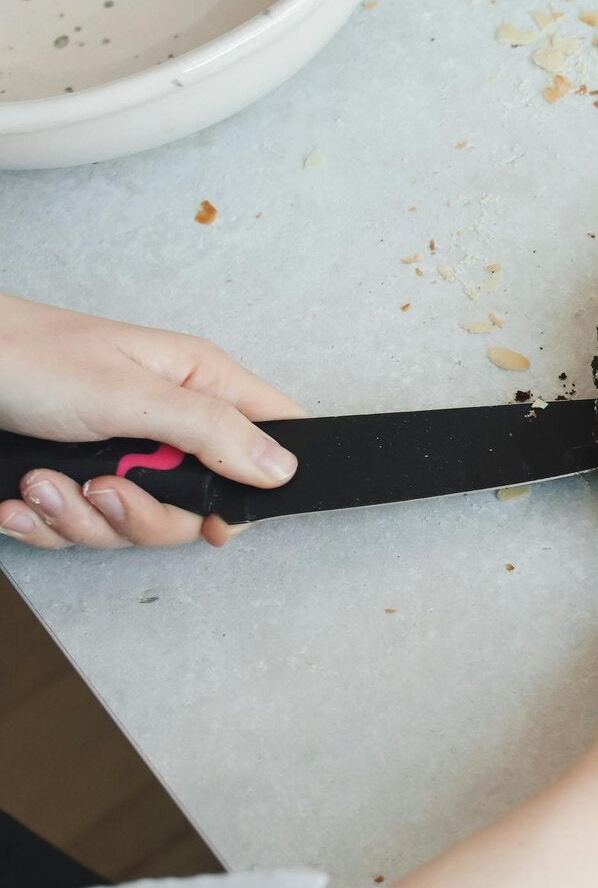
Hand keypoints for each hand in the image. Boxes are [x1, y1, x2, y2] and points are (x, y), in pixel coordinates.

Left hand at [0, 294, 304, 549]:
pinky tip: (22, 499)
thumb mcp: (130, 396)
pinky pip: (88, 528)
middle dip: (141, 514)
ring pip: (138, 523)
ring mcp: (125, 453)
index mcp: (199, 384)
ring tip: (40, 484)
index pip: (273, 435)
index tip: (216, 518)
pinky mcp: (82, 477)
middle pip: (198, 504)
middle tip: (101, 488)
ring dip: (81, 519)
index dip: (262, 485)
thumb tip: (282, 468)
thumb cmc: (28, 358)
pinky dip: (48, 523)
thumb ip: (213, 432)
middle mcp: (170, 422)